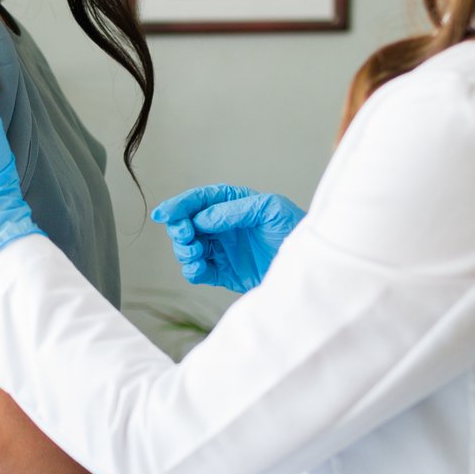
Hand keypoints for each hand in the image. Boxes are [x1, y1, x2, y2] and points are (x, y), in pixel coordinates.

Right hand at [151, 184, 305, 292]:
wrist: (310, 265)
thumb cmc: (295, 230)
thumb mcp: (269, 210)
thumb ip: (235, 211)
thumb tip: (202, 219)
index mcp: (233, 204)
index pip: (199, 200)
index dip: (179, 205)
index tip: (164, 214)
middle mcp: (224, 226)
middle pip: (187, 224)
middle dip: (180, 229)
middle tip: (186, 236)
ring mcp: (223, 250)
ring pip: (188, 248)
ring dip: (184, 250)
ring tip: (195, 253)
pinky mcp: (224, 273)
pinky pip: (198, 271)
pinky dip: (192, 270)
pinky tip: (199, 268)